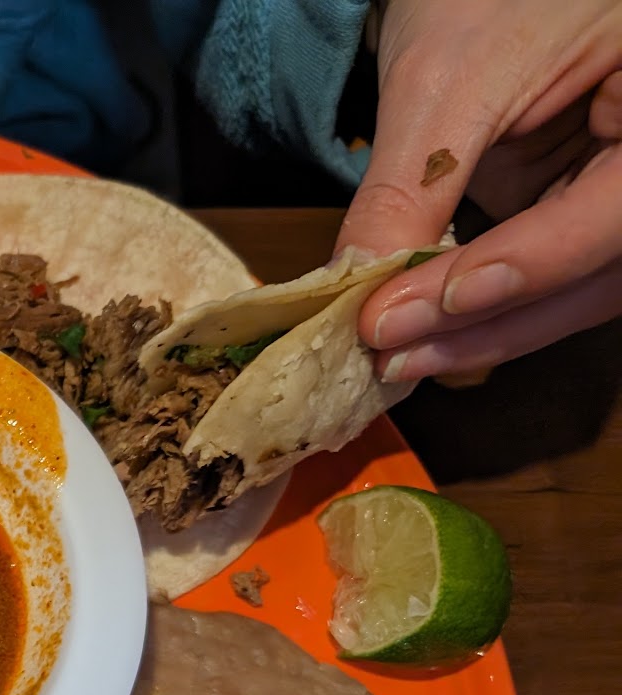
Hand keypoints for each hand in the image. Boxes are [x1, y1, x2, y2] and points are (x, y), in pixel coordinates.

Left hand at [335, 0, 621, 383]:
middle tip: (392, 350)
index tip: (441, 301)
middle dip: (496, 318)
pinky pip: (541, 281)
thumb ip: (412, 187)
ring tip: (393, 354)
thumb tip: (359, 287)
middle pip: (604, 269)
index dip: (534, 262)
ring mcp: (616, 189)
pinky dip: (477, 313)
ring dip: (483, 332)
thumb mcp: (446, 80)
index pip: (618, 209)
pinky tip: (416, 336)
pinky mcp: (576, 210)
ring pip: (576, 291)